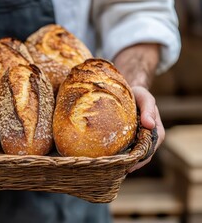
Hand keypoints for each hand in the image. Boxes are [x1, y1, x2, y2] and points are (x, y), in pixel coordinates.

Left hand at [113, 43, 163, 172]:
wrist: (125, 91)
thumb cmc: (137, 94)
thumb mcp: (145, 97)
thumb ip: (149, 108)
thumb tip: (149, 125)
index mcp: (156, 133)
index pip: (149, 150)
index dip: (140, 160)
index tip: (129, 166)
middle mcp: (147, 139)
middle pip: (139, 157)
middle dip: (129, 165)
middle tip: (114, 171)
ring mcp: (136, 140)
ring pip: (130, 156)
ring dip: (121, 163)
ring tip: (108, 169)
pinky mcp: (126, 139)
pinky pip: (122, 150)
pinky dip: (116, 156)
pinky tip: (105, 160)